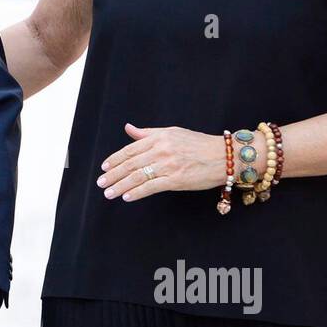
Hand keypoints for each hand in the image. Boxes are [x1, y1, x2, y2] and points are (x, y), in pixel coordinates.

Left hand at [97, 122, 227, 202]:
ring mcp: (168, 165)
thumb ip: (148, 133)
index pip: (130, 149)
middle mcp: (161, 150)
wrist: (224, 155)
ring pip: (137, 176)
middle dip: (113, 175)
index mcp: (159, 138)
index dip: (115, 159)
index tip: (104, 167)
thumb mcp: (172, 132)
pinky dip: (137, 193)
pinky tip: (127, 197)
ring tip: (109, 192)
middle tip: (101, 182)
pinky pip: (151, 187)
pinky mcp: (176, 179)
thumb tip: (128, 128)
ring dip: (120, 186)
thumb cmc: (198, 144)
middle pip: (130, 164)